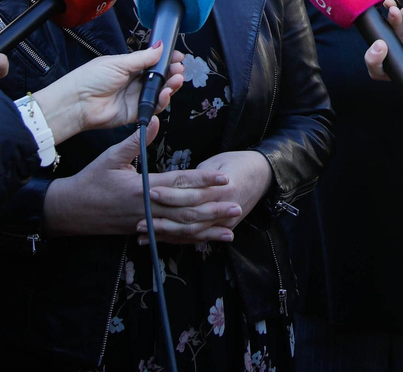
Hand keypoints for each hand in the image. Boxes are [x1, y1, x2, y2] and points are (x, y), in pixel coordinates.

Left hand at [32, 46, 185, 143]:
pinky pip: (153, 107)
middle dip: (172, 72)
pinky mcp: (135, 112)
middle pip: (159, 77)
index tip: (178, 56)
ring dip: (170, 85)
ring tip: (177, 79)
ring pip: (159, 91)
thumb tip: (160, 46)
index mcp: (129, 66)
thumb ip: (143, 57)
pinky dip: (162, 100)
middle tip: (179, 68)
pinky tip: (166, 93)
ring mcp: (135, 97)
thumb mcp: (119, 63)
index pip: (153, 62)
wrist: (77, 102)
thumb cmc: (90, 79)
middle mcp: (134, 81)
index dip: (166, 59)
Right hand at [43, 120, 235, 237]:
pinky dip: (191, 239)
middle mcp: (148, 209)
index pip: (179, 183)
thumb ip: (135, 141)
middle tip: (237, 204)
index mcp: (142, 188)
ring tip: (231, 226)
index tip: (224, 178)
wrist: (70, 211)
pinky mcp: (144, 232)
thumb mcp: (110, 157)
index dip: (203, 181)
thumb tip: (154, 120)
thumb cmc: (90, 181)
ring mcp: (146, 223)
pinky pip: (171, 237)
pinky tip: (208, 240)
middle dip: (213, 208)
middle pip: (186, 209)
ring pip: (182, 228)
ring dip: (208, 227)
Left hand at [139, 150, 271, 245]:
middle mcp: (224, 209)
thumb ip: (196, 177)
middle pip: (190, 218)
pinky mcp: (223, 229)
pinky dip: (177, 240)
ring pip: (192, 233)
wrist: (263, 175)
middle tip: (139, 220)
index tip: (150, 192)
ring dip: (166, 234)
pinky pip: (197, 238)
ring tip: (143, 234)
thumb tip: (173, 184)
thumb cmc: (237, 163)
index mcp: (223, 189)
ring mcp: (225, 222)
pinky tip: (157, 240)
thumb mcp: (217, 162)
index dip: (171, 195)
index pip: (193, 195)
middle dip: (163, 220)